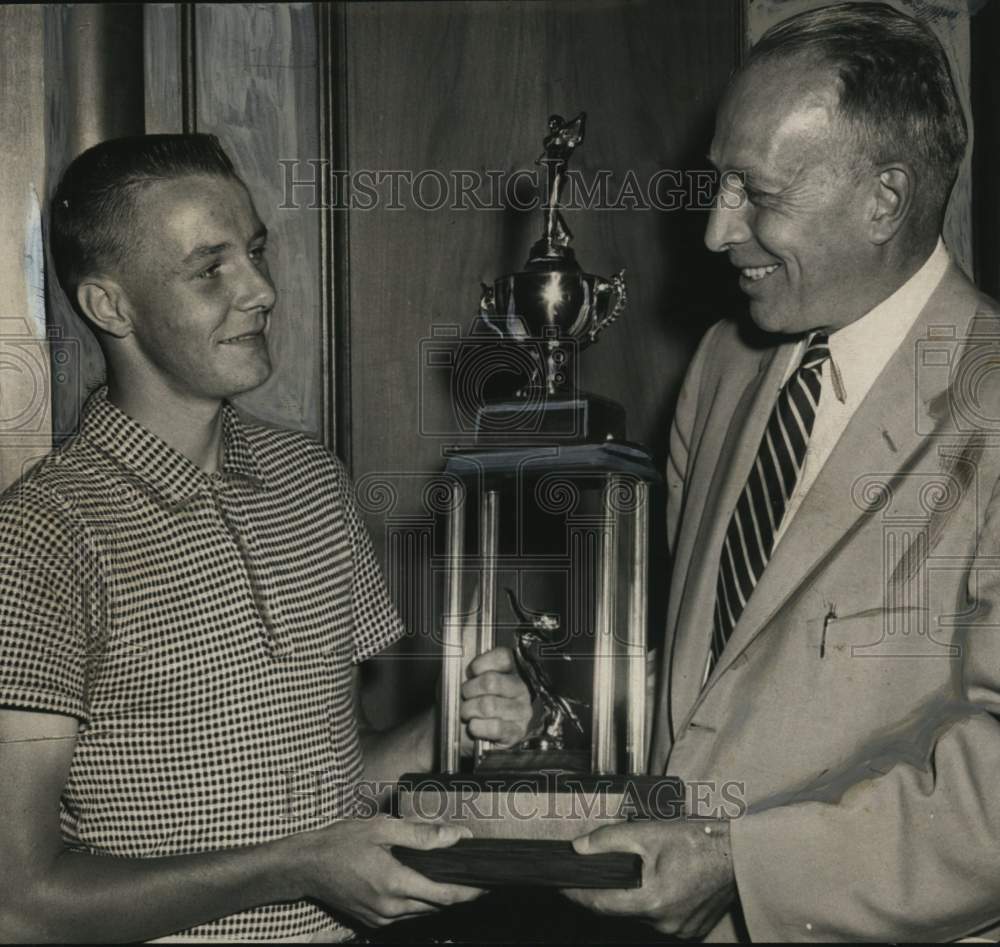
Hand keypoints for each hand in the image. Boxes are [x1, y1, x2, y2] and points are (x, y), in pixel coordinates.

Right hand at [294, 816, 482, 927]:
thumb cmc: (341, 842)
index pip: (445, 895)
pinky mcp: (373, 920)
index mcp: (394, 883)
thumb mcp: (382, 828)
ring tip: (454, 877)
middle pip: (437, 907)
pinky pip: (406, 914)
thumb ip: (421, 834)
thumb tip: (456, 835)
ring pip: (423, 912)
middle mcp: (390, 907)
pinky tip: (423, 884)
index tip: (489, 883)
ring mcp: (381, 917)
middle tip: (476, 876)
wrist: (307, 866)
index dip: (471, 891)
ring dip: (440, 898)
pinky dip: (420, 901)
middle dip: (459, 893)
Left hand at [459, 646, 532, 752]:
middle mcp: (519, 688)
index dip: (483, 662)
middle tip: (464, 696)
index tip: (471, 671)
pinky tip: (474, 726)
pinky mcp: (517, 732)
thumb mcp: (458, 677)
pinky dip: (478, 727)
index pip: (504, 657)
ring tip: (466, 713)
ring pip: (489, 705)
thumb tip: (459, 647)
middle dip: (469, 690)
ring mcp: (521, 710)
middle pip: (491, 681)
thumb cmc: (461, 700)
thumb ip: (462, 662)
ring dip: (469, 710)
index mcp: (509, 670)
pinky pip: (496, 727)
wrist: (457, 731)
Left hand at [563, 819, 736, 938]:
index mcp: (651, 900)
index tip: (561, 885)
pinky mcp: (689, 929)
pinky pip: (659, 917)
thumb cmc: (697, 841)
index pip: (600, 903)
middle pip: (619, 909)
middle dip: (606, 890)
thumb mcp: (648, 831)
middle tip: (597, 870)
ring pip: (639, 913)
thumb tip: (579, 848)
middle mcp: (664, 922)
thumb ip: (610, 839)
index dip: (577, 893)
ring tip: (637, 869)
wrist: (738, 854)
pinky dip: (652, 901)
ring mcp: (678, 929)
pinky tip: (657, 881)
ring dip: (632, 895)